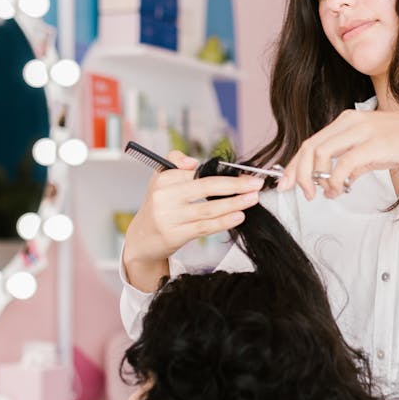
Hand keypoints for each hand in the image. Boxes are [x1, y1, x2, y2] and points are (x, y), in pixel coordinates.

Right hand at [122, 150, 263, 291]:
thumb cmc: (159, 205)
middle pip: (205, 187)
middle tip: (256, 184)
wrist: (142, 238)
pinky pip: (205, 227)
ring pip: (208, 209)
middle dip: (235, 185)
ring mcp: (169, 217)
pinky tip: (239, 216)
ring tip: (252, 199)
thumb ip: (176, 161)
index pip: (198, 173)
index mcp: (163, 179)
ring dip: (234, 203)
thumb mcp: (160, 178)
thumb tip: (193, 162)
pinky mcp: (175, 235)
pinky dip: (224, 221)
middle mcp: (164, 197)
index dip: (224, 173)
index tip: (245, 173)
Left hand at [277, 109, 398, 199]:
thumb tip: (333, 184)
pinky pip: (343, 164)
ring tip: (322, 193)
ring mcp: (360, 132)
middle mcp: (349, 122)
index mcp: (345, 121)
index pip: (311, 142)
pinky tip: (338, 190)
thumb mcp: (369, 152)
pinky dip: (335, 180)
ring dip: (315, 178)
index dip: (295, 164)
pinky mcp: (373, 144)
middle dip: (299, 173)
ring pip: (321, 153)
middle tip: (301, 193)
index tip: (287, 182)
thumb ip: (350, 164)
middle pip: (310, 147)